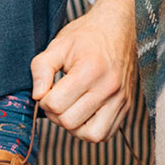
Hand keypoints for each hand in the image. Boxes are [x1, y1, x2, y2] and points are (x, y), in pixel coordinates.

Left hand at [30, 0, 136, 142]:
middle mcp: (109, 88)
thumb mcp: (58, 45)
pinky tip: (83, 113)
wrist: (119, 29)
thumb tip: (37, 96)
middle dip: (55, 114)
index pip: (56, 104)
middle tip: (56, 98)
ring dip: (73, 126)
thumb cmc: (87, 36)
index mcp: (90, 70)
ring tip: (69, 108)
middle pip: (70, 122)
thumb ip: (41, 69)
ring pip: (89, 135)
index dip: (44, 100)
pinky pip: (105, 134)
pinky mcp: (126, 107)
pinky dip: (89, 130)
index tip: (47, 89)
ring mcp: (120, 100)